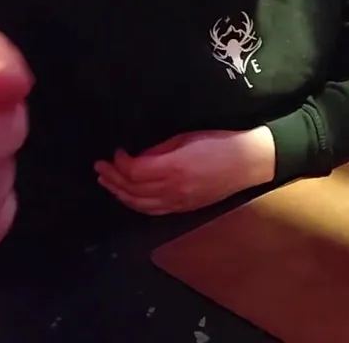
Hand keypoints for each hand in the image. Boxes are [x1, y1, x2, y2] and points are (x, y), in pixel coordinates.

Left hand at [94, 127, 275, 215]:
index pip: (134, 171)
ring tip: (107, 182)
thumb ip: (160, 149)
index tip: (117, 150)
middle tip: (100, 166)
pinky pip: (153, 211)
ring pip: (139, 204)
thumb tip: (138, 156)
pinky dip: (136, 204)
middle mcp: (173, 189)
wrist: (249, 162)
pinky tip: (128, 196)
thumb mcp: (187, 138)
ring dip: (119, 193)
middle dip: (112, 178)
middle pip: (132, 190)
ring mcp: (179, 202)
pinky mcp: (184, 208)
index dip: (119, 162)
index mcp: (174, 168)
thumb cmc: (220, 142)